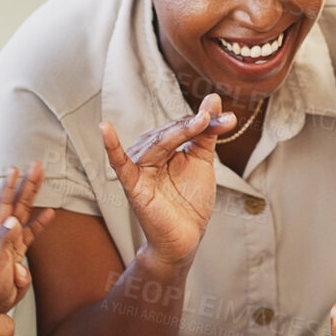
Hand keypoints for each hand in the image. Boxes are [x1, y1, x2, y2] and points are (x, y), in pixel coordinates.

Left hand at [0, 162, 54, 315]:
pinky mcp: (20, 253)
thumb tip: (13, 220)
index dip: (11, 186)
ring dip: (34, 196)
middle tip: (37, 166)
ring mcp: (13, 242)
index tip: (16, 169)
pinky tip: (50, 213)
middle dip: (28, 183)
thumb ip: (3, 241)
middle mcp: (6, 233)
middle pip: (19, 202)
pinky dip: (42, 222)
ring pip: (27, 213)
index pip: (6, 203)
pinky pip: (33, 233)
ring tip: (42, 179)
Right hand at [100, 94, 236, 266]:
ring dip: (179, 131)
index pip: (183, 126)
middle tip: (219, 120)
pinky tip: (105, 129)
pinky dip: (112, 147)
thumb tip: (212, 99)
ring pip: (158, 142)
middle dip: (197, 125)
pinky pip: (120, 164)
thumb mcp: (202, 161)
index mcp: (164, 145)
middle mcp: (148, 152)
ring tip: (200, 122)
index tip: (229, 121)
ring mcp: (140, 167)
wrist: (186, 236)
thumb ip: (206, 132)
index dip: (206, 122)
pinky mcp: (133, 185)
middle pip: (172, 132)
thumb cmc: (190, 200)